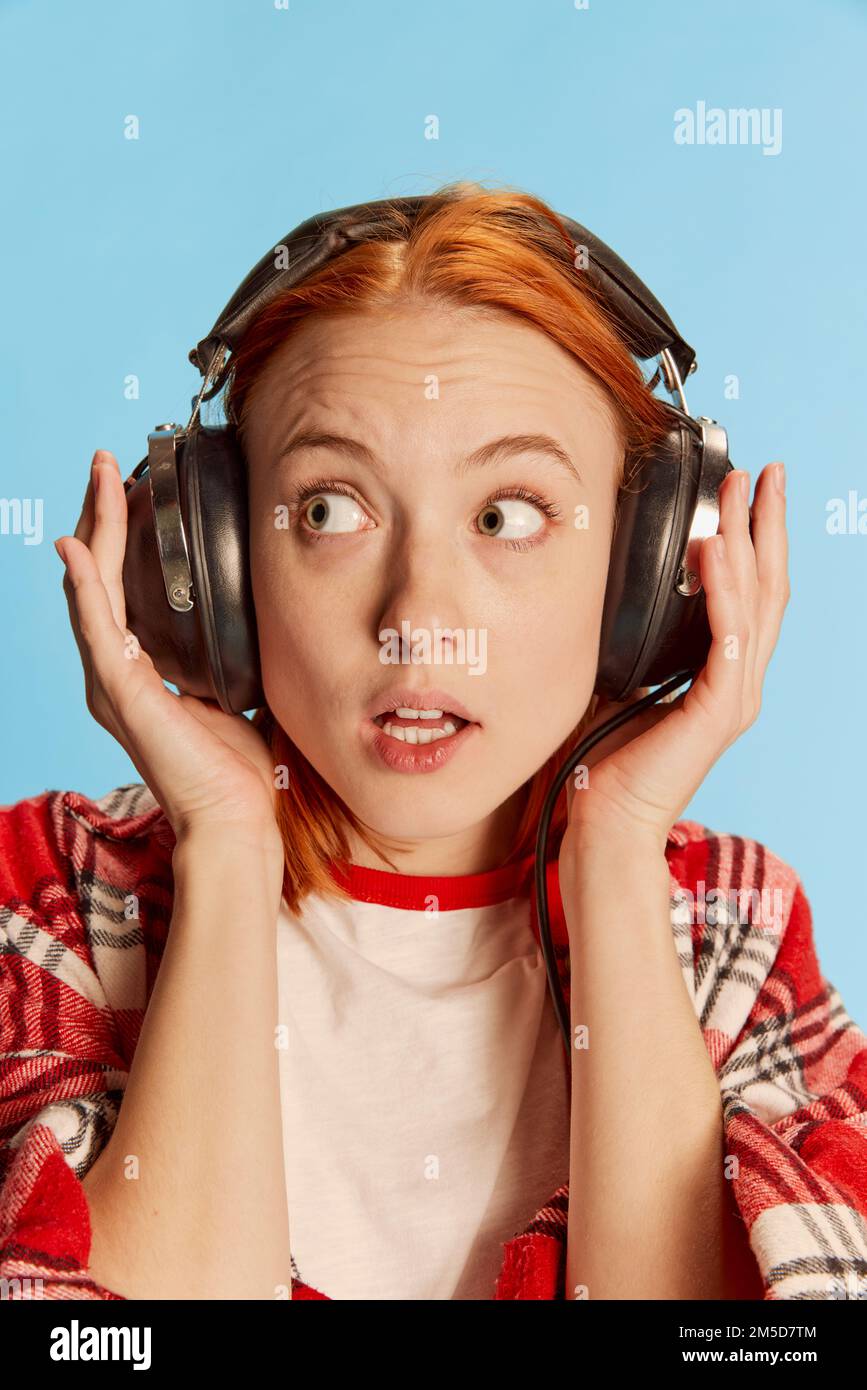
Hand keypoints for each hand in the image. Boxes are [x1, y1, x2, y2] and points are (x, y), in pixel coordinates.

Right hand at [55, 450, 280, 846]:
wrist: (235, 822)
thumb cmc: (237, 770)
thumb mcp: (235, 693)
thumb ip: (228, 655)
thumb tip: (257, 616)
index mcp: (136, 672)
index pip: (119, 587)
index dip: (121, 534)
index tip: (133, 485)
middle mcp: (113, 673)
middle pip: (97, 576)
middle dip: (102, 515)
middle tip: (109, 462)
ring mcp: (111, 683)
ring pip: (92, 589)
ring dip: (96, 528)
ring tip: (102, 476)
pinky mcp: (121, 695)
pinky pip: (97, 628)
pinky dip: (87, 585)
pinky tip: (80, 547)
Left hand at [564, 463, 788, 855]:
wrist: (603, 822)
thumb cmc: (606, 760)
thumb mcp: (619, 679)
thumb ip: (635, 639)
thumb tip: (614, 590)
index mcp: (720, 674)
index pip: (750, 593)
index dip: (755, 538)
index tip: (748, 489)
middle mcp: (738, 681)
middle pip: (768, 588)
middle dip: (767, 524)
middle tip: (764, 472)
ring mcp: (734, 696)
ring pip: (757, 604)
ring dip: (751, 542)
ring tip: (744, 493)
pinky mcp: (718, 710)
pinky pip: (729, 639)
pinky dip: (726, 591)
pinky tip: (716, 551)